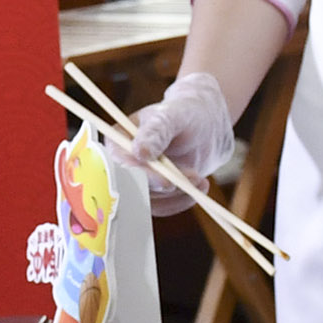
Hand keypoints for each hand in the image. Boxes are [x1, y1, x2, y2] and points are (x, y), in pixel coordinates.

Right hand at [102, 69, 236, 216]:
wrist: (205, 127)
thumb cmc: (184, 114)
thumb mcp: (171, 117)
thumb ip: (156, 132)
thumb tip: (139, 152)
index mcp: (117, 140)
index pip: (117, 162)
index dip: (138, 173)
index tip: (165, 180)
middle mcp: (122, 164)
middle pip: (131, 187)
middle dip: (164, 185)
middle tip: (191, 177)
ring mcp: (137, 182)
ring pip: (149, 201)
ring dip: (178, 194)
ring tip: (199, 178)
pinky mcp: (153, 195)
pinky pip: (162, 208)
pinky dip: (183, 201)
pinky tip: (199, 185)